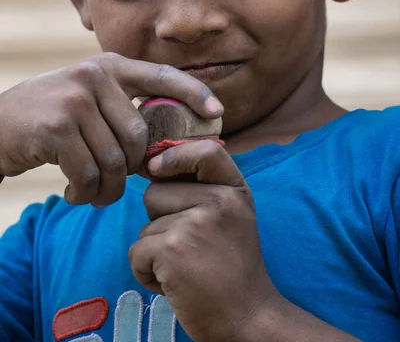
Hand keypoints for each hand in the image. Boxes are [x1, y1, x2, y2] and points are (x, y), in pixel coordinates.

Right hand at [0, 53, 222, 206]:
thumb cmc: (50, 119)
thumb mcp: (88, 99)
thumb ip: (122, 109)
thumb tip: (163, 142)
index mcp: (110, 66)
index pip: (163, 75)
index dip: (194, 93)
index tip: (218, 113)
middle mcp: (95, 75)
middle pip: (140, 137)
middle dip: (132, 170)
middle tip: (113, 182)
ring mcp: (76, 98)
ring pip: (116, 160)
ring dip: (106, 188)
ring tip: (91, 191)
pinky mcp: (57, 126)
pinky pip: (89, 174)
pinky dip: (85, 193)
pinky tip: (73, 192)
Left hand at [129, 140, 279, 341]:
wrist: (247, 318)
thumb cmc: (232, 266)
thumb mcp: (232, 215)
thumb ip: (204, 187)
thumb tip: (151, 164)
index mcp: (235, 190)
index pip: (206, 150)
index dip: (174, 155)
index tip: (157, 168)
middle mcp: (219, 201)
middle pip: (155, 191)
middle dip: (160, 220)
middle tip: (189, 247)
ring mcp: (194, 224)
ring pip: (145, 226)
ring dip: (155, 250)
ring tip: (186, 266)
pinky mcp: (172, 251)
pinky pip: (136, 252)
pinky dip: (147, 273)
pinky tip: (175, 283)